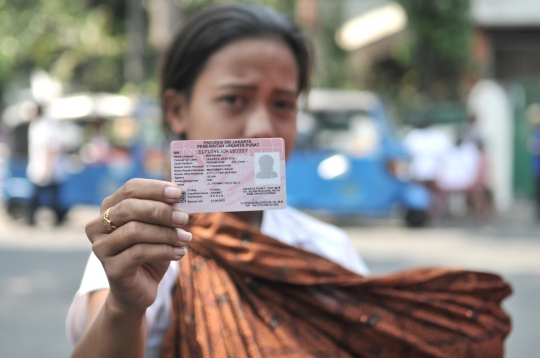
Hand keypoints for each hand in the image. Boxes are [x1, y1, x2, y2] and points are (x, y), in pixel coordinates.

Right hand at [85, 179, 189, 312]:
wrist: (139, 289)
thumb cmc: (150, 252)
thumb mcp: (159, 228)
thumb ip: (165, 211)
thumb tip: (182, 196)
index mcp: (109, 207)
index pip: (130, 188)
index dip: (155, 188)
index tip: (178, 193)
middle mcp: (98, 225)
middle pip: (129, 208)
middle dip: (161, 211)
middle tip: (184, 218)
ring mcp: (101, 247)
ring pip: (135, 231)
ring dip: (165, 233)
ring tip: (185, 238)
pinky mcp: (111, 268)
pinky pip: (139, 253)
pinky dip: (164, 251)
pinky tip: (180, 253)